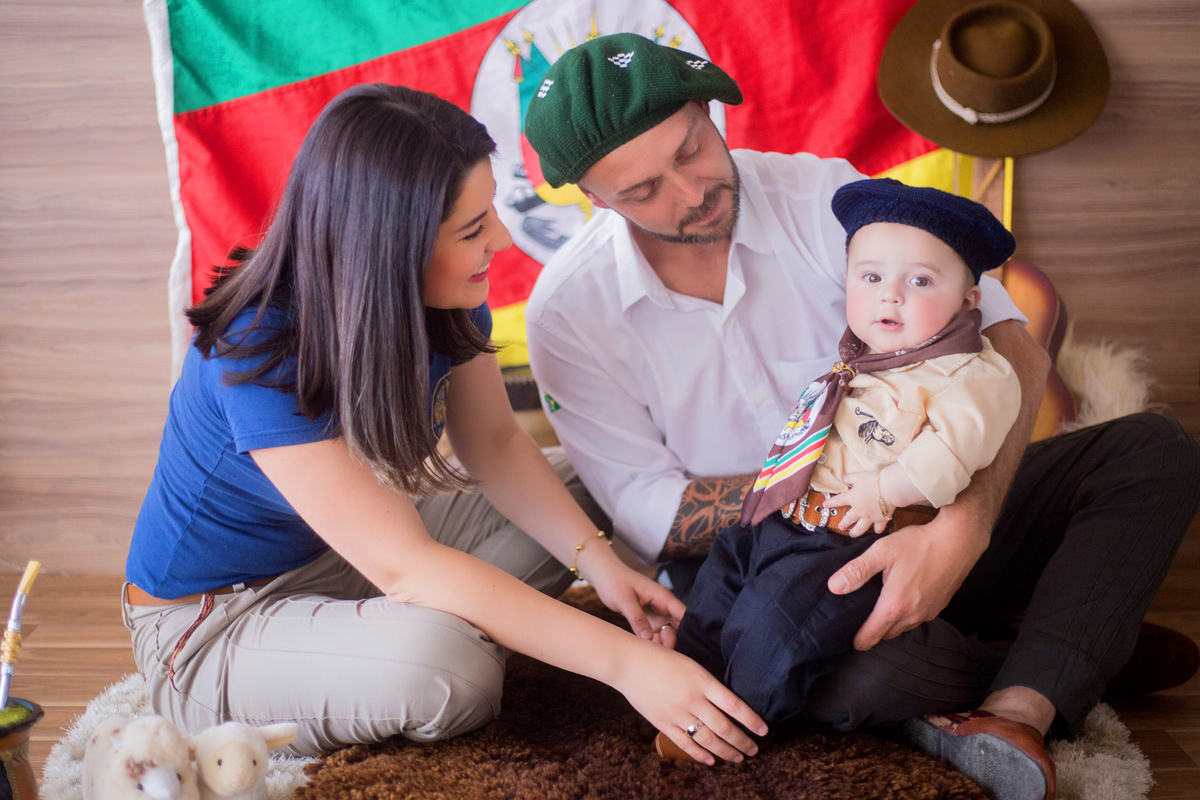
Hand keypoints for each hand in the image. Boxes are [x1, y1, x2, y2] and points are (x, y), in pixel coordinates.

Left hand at [582, 546, 685, 645]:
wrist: (604, 576)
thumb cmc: (615, 582)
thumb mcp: (624, 600)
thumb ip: (637, 618)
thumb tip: (648, 638)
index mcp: (662, 597)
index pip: (683, 614)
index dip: (689, 629)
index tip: (688, 645)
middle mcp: (663, 606)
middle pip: (679, 627)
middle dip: (674, 641)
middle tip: (662, 654)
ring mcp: (656, 614)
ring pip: (668, 633)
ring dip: (664, 644)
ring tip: (653, 655)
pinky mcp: (648, 620)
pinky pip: (656, 635)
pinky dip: (654, 643)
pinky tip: (648, 652)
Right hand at [612, 638, 767, 764]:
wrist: (629, 662)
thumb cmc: (660, 657)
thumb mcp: (691, 663)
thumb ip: (708, 683)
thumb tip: (729, 703)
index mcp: (702, 680)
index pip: (734, 705)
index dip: (751, 720)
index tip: (764, 730)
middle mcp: (692, 699)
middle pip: (724, 727)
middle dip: (742, 741)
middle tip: (755, 749)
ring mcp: (677, 713)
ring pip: (707, 739)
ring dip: (726, 751)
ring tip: (739, 757)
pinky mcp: (662, 723)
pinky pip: (684, 743)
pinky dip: (699, 755)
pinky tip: (711, 761)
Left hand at [824, 472, 889, 536]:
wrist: (889, 488)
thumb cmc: (874, 480)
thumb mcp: (859, 476)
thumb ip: (850, 477)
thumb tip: (844, 478)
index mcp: (852, 498)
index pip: (838, 500)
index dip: (831, 503)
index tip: (824, 506)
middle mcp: (859, 510)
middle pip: (849, 519)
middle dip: (844, 524)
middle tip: (840, 527)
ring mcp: (870, 517)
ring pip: (861, 527)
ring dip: (856, 532)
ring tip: (852, 534)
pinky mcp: (881, 519)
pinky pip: (878, 527)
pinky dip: (877, 530)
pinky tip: (876, 531)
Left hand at [826, 509, 988, 649]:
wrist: (958, 542)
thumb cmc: (919, 545)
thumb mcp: (881, 552)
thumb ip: (856, 571)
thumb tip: (834, 587)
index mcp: (895, 606)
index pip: (871, 636)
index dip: (858, 640)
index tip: (848, 638)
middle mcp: (912, 616)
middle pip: (886, 634)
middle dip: (872, 632)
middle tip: (859, 622)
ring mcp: (928, 613)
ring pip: (902, 628)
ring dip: (889, 625)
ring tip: (877, 612)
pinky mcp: (939, 607)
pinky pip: (916, 620)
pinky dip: (905, 616)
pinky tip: (901, 600)